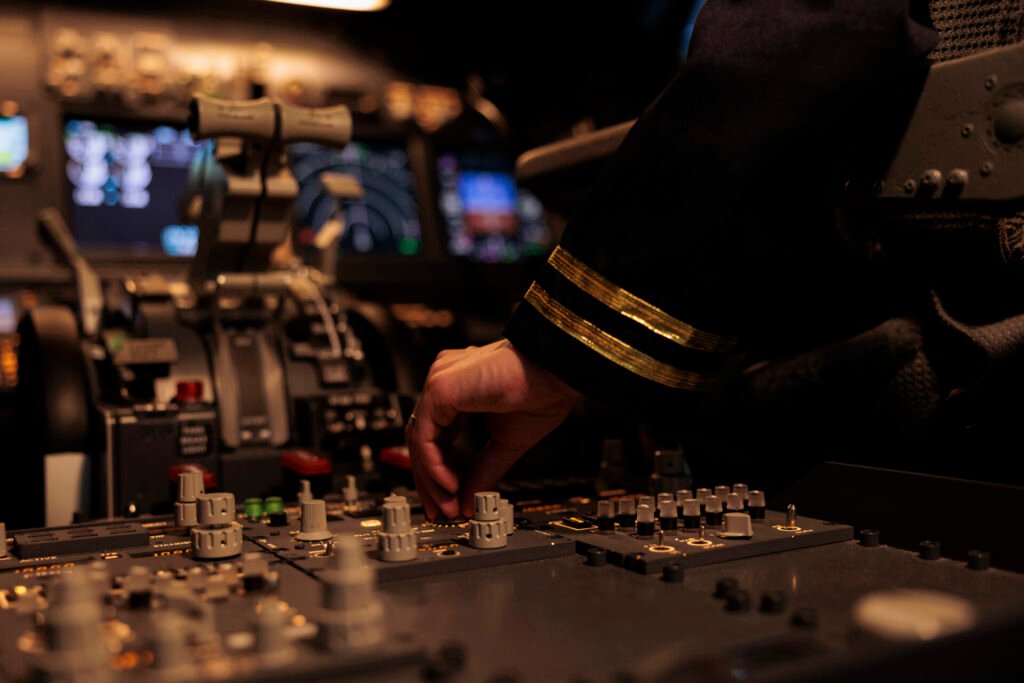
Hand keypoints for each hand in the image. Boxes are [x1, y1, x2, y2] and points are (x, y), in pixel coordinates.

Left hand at [406, 339, 579, 518]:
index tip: (449, 500)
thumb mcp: (506, 444)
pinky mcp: (440, 388)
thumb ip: (483, 471)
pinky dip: (434, 465)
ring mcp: (439, 382)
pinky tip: (450, 485)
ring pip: (418, 439)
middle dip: (430, 481)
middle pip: (421, 440)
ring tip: (449, 505)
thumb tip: (468, 502)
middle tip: (442, 512)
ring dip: (431, 478)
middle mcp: (444, 383)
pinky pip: (424, 435)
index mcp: (458, 392)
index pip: (434, 437)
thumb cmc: (541, 392)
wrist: (558, 372)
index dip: (439, 472)